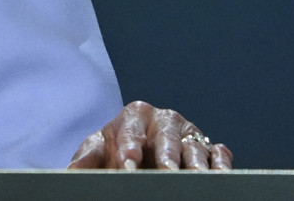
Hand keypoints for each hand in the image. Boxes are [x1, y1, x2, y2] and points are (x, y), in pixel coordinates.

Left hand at [67, 100, 231, 170]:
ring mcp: (188, 133)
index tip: (126, 164)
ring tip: (196, 178)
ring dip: (197, 163)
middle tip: (166, 172)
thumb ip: (87, 158)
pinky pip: (219, 153)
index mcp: (135, 115)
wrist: (140, 151)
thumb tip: (71, 170)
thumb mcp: (100, 149)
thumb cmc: (118, 148)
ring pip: (195, 146)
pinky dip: (221, 164)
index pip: (131, 130)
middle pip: (166, 136)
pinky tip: (221, 176)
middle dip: (166, 155)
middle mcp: (164, 120)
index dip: (129, 147)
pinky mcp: (210, 147)